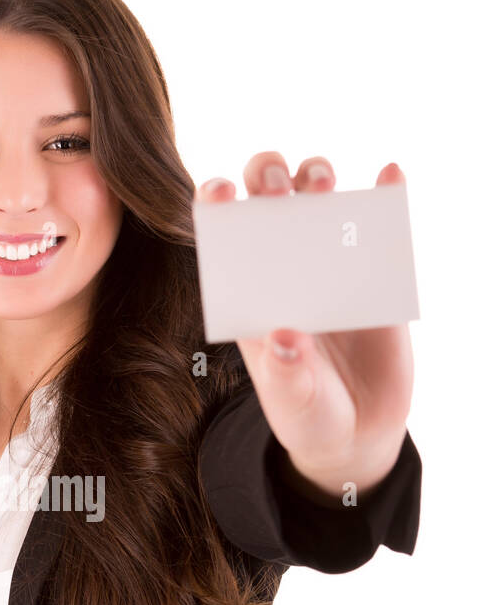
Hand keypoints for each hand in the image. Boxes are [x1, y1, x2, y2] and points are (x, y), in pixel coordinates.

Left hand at [194, 153, 413, 503]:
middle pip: (269, 199)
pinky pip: (378, 224)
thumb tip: (288, 338)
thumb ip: (287, 375)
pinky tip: (389, 176)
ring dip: (316, 174)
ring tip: (321, 181)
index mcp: (249, 292)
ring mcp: (330, 264)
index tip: (219, 191)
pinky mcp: (375, 272)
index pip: (223, 235)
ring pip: (318, 197)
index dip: (216, 204)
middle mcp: (284, 267)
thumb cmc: (307, 413)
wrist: (358, 430)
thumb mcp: (292, 402)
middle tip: (275, 186)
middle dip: (267, 175)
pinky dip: (386, 193)